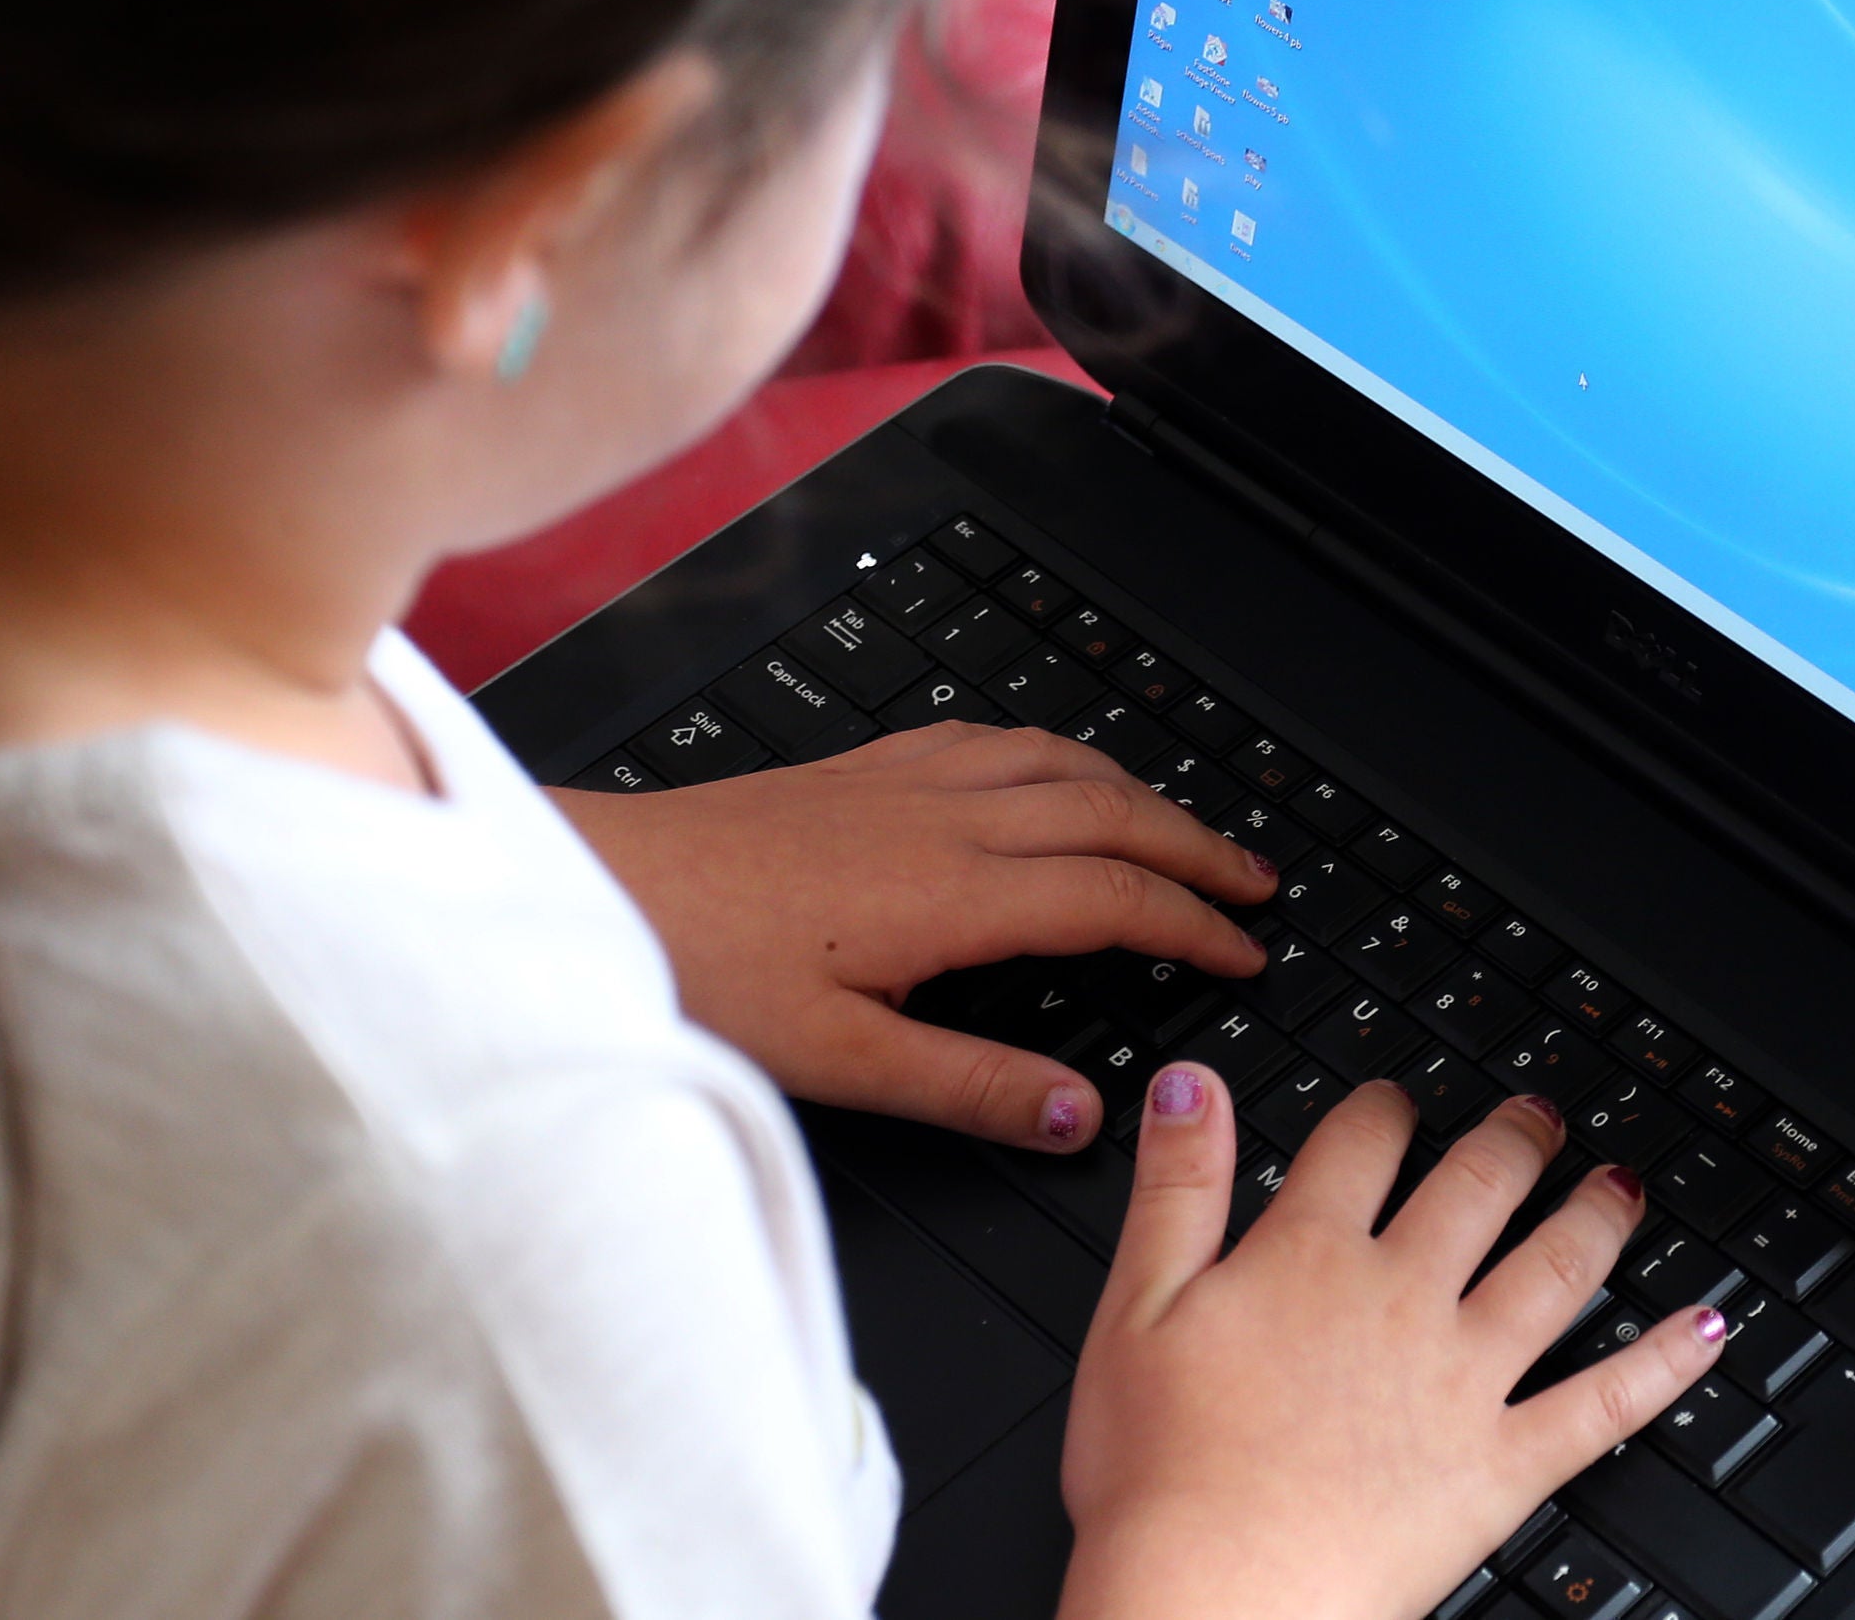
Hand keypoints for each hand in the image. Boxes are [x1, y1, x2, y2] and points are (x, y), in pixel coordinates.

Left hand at [552, 722, 1276, 1147]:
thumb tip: (1079, 1115)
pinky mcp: (858, 768)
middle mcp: (940, 819)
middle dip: (1196, 845)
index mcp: (950, 893)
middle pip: (1110, 811)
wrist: (598, 884)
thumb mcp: (838, 1061)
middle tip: (1256, 880)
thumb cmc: (698, 970)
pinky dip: (1054, 752)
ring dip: (1137, 790)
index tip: (1243, 951)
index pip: (1113, 897)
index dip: (1192, 924)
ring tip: (1182, 826)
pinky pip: (990, 738)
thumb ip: (969, 1087)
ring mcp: (899, 782)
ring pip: (1057, 761)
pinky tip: (1050, 769)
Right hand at [1058, 1072, 1725, 1619]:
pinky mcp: (1504, 1465)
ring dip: (1598, 1216)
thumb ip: (1176, 1188)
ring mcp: (1464, 1381)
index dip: (1384, 1108)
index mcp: (1308, 1258)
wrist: (1216, 1598)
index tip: (1397, 1100)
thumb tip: (1192, 1084)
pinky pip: (1605, 1403)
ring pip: (1554, 1270)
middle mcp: (1401, 1301)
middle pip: (1477, 1187)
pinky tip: (1704, 1328)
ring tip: (1623, 1184)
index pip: (1361, 1144)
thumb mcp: (1133, 1309)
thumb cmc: (1162, 1475)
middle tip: (1542, 1115)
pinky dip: (1664, 1363)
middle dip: (1516, 1138)